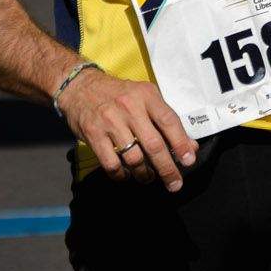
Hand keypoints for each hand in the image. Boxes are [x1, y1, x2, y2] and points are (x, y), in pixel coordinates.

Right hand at [56, 68, 198, 192]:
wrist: (80, 87)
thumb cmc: (119, 94)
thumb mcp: (145, 97)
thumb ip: (165, 119)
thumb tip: (189, 146)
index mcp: (147, 96)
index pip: (169, 121)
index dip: (181, 143)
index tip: (189, 161)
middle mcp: (130, 108)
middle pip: (154, 144)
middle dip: (167, 168)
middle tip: (174, 184)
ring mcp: (111, 122)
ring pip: (134, 157)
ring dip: (144, 173)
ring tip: (148, 177)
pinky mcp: (94, 135)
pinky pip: (111, 163)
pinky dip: (121, 175)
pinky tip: (126, 175)